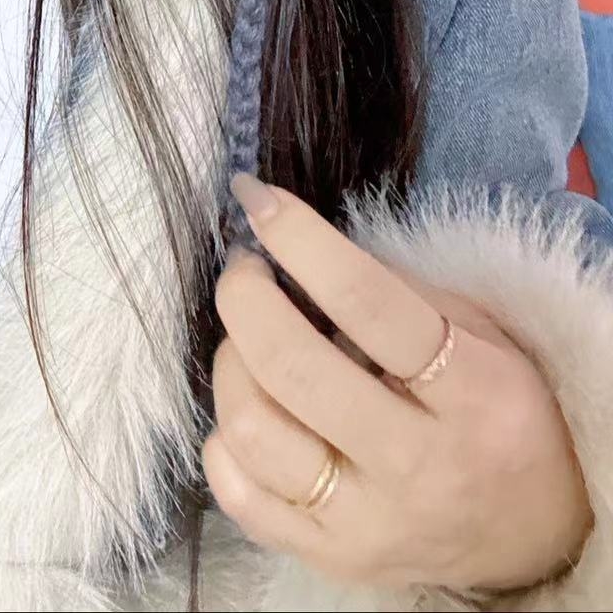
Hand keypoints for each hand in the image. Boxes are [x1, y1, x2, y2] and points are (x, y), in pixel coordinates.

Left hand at [203, 175, 594, 594]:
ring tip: (247, 338)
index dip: (300, 240)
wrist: (534, 533)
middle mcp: (417, 467)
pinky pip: (238, 494)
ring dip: (230, 362)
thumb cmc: (498, 411)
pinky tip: (253, 405)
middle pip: (292, 369)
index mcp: (473, 396)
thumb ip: (396, 289)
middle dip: (245, 297)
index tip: (258, 200)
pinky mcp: (329, 559)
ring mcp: (368, 523)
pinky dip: (224, 437)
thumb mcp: (481, 334)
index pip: (369, 305)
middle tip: (247, 270)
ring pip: (253, 432)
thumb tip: (294, 243)